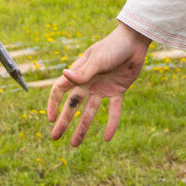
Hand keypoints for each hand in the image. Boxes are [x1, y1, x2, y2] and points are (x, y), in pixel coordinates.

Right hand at [47, 23, 149, 146]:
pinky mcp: (117, 91)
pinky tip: (107, 138)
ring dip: (82, 128)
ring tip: (74, 144)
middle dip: (63, 122)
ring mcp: (102, 88)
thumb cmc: (112, 46)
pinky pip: (113, 110)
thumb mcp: (98, 59)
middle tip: (55, 137)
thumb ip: (83, 72)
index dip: (53, 104)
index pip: (60, 90)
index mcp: (79, 73)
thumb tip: (64, 76)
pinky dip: (111, 123)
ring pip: (89, 112)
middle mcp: (88, 83)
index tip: (51, 119)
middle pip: (72, 106)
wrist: (134, 41)